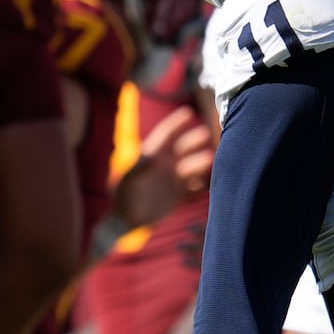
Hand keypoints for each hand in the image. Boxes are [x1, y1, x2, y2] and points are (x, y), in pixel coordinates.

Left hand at [114, 108, 213, 227]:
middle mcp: (165, 165)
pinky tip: (209, 185)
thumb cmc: (121, 197)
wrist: (125, 220)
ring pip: (192, 168)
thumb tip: (151, 157)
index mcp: (151, 156)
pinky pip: (195, 190)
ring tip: (211, 160)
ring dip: (202, 164)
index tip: (188, 113)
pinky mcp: (178, 197)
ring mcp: (173, 180)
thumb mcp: (127, 180)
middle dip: (194, 140)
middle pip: (183, 148)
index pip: (165, 135)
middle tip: (206, 134)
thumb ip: (139, 168)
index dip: (176, 123)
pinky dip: (202, 187)